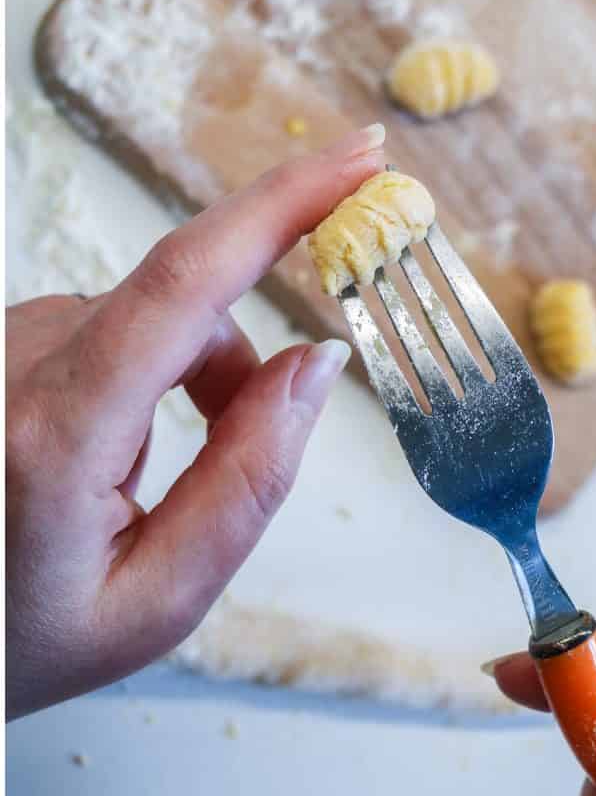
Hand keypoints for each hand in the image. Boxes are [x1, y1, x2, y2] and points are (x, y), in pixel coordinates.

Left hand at [5, 127, 385, 717]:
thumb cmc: (17, 637)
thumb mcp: (153, 602)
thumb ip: (248, 482)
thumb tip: (318, 362)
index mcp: (57, 434)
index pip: (186, 280)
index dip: (282, 204)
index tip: (362, 158)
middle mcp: (14, 363)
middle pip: (182, 305)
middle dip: (232, 363)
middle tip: (234, 453)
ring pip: (142, 318)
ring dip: (171, 378)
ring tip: (120, 496)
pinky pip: (96, 328)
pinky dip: (124, 378)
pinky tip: (81, 467)